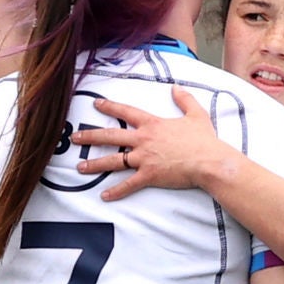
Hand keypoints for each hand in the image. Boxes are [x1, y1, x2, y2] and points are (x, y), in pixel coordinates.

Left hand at [74, 92, 230, 201]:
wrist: (209, 161)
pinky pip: (128, 185)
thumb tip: (176, 87)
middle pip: (110, 136)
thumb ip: (184, 99)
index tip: (96, 104)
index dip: (110, 107)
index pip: (126, 112)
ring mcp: (144, 158)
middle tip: (74, 138)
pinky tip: (104, 195)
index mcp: (152, 124)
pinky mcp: (149, 176)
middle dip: (90, 136)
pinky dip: (116, 191)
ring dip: (94, 164)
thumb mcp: (196, 114)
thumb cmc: (204, 140)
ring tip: (79, 167)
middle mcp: (143, 140)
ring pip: (113, 161)